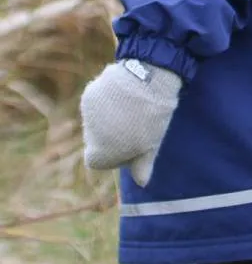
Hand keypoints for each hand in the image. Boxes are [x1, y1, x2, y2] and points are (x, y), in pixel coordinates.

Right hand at [80, 59, 181, 186]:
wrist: (148, 80)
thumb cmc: (153, 117)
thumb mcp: (152, 145)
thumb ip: (142, 166)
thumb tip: (142, 183)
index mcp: (100, 154)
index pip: (97, 161)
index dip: (114, 155)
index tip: (133, 144)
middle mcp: (88, 136)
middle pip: (96, 140)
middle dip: (112, 134)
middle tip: (136, 123)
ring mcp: (87, 113)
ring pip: (97, 120)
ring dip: (110, 116)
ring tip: (134, 106)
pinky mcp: (89, 93)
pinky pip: (97, 101)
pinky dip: (109, 99)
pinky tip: (126, 92)